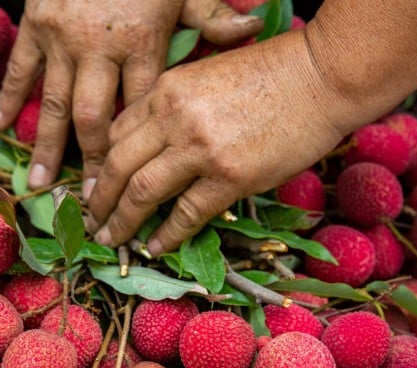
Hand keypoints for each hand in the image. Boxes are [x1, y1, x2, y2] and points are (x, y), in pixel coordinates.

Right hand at [0, 0, 262, 190]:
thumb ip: (212, 16)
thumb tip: (252, 28)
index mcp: (142, 44)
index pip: (138, 112)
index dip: (136, 155)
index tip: (134, 191)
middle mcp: (100, 48)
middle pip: (94, 119)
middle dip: (91, 164)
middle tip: (90, 204)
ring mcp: (63, 38)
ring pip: (55, 103)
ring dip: (47, 147)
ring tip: (40, 184)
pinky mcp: (36, 23)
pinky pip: (21, 68)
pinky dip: (11, 99)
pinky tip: (3, 129)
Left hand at [86, 30, 349, 254]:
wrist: (323, 75)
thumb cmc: (275, 72)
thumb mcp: (209, 75)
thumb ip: (179, 105)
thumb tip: (159, 144)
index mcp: (167, 89)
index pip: (117, 132)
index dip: (100, 164)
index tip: (95, 185)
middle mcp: (174, 118)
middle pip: (117, 165)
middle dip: (99, 199)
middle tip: (92, 221)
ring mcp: (200, 149)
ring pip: (141, 192)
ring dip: (121, 222)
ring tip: (111, 239)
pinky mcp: (229, 177)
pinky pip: (185, 214)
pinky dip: (166, 235)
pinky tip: (155, 247)